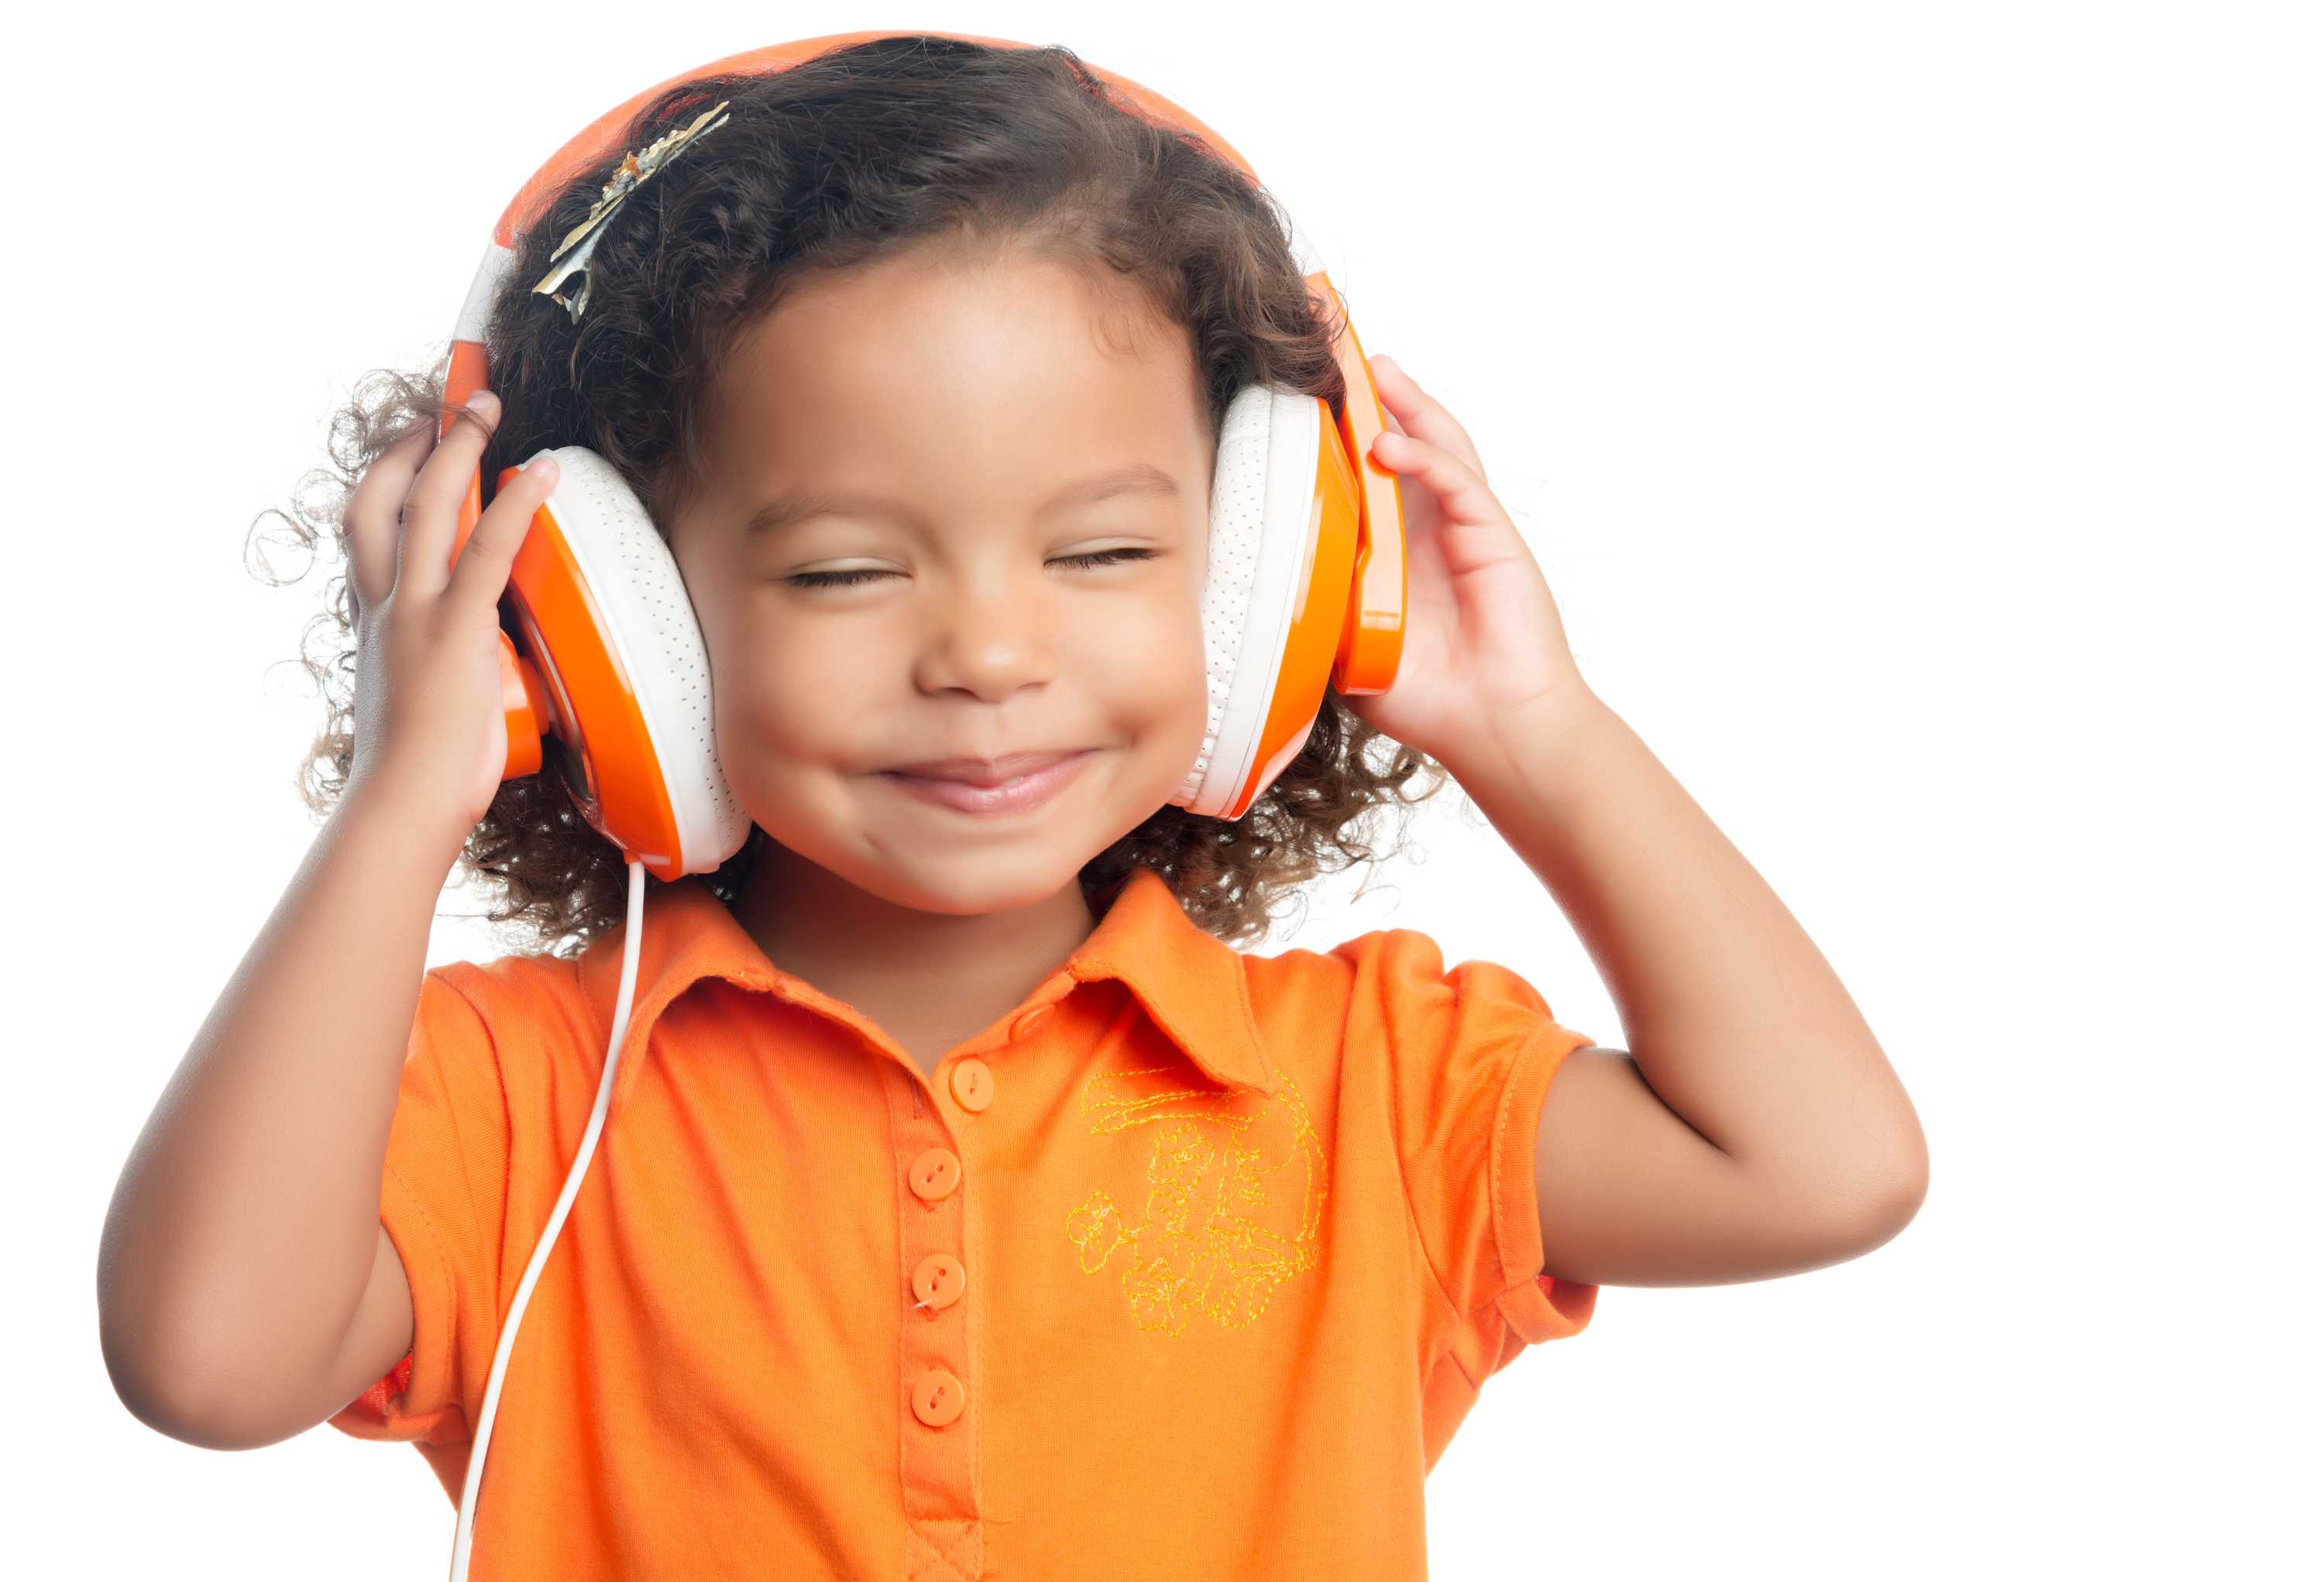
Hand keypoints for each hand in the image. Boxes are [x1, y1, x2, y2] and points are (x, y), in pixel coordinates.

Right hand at [340, 391, 558, 847]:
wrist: (402, 803)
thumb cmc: (419, 769)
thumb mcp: (423, 695)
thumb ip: (446, 661)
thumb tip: (486, 657)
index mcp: (374, 619)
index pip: (365, 527)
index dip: (385, 474)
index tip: (410, 440)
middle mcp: (386, 605)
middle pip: (384, 497)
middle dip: (418, 442)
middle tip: (453, 403)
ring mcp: (416, 614)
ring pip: (429, 507)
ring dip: (459, 448)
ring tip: (489, 408)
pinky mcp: (455, 632)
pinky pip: (487, 552)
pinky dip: (515, 506)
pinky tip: (538, 472)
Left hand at [1343, 353, 1599, 775]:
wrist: (1495, 729)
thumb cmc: (1430, 699)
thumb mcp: (1349, 649)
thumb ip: (1318, 607)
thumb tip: (1263, 580)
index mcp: (1396, 554)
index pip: (1366, 481)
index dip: (1341, 443)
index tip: (1304, 407)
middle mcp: (1430, 532)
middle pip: (1403, 448)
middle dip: (1375, 404)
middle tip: (1338, 362)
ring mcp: (1465, 529)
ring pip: (1436, 449)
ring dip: (1406, 408)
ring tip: (1375, 372)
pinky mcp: (1493, 536)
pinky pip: (1458, 483)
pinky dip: (1426, 458)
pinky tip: (1392, 445)